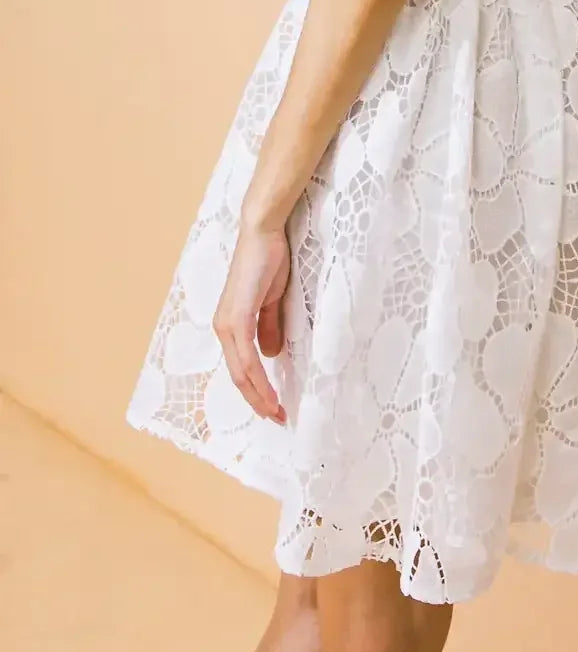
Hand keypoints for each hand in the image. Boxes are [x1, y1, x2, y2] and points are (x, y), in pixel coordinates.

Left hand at [212, 221, 290, 423]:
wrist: (263, 233)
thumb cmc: (269, 261)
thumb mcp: (272, 301)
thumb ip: (269, 327)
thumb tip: (270, 355)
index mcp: (231, 324)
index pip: (241, 367)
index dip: (257, 390)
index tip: (275, 407)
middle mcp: (224, 328)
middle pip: (238, 376)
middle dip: (258, 400)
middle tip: (278, 418)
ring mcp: (228, 324)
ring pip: (241, 372)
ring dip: (259, 395)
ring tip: (277, 412)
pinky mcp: (237, 318)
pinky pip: (246, 357)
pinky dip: (258, 378)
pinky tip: (270, 392)